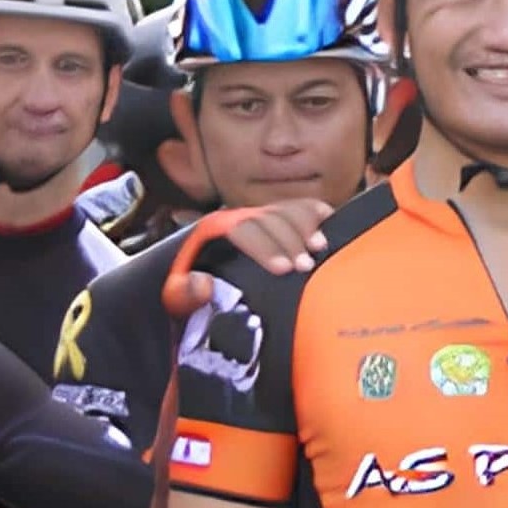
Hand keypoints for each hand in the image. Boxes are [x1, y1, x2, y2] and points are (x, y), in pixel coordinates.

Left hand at [172, 198, 334, 292]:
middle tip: (306, 266)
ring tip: (320, 248)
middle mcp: (237, 218)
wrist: (204, 286)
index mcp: (213, 231)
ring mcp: (259, 217)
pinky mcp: (277, 221)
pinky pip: (298, 208)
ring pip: (285, 212)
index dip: (264, 248)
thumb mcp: (178, 299)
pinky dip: (315, 212)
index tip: (283, 269)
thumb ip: (183, 294)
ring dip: (306, 226)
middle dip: (289, 241)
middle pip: (268, 220)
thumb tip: (203, 284)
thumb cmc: (195, 295)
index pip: (242, 231)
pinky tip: (328, 220)